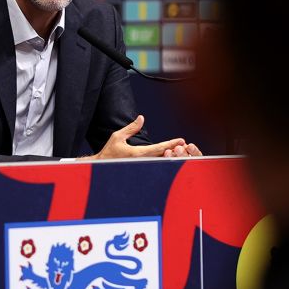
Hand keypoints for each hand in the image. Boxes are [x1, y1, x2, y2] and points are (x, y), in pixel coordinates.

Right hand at [80, 115, 194, 160]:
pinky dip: (164, 161)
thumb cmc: (108, 152)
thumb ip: (131, 128)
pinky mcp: (141, 170)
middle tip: (187, 146)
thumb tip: (142, 118)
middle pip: (163, 156)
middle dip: (175, 151)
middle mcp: (142, 162)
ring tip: (182, 151)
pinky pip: (155, 165)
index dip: (171, 143)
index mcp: (137, 153)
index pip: (159, 148)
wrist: (101, 167)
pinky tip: (171, 158)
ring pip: (161, 162)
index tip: (181, 140)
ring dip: (171, 156)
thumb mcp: (118, 137)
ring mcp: (142, 167)